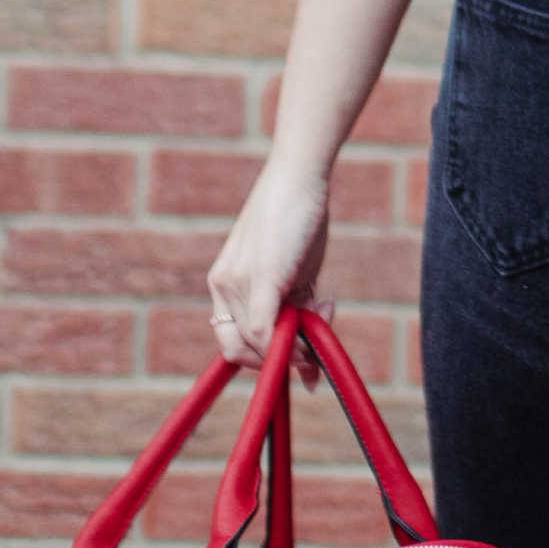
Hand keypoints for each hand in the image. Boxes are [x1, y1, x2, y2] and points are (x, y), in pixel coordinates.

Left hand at [206, 161, 333, 390]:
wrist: (299, 178)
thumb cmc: (299, 221)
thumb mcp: (294, 274)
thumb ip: (296, 313)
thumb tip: (311, 369)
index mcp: (223, 284)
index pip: (231, 343)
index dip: (262, 359)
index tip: (297, 358)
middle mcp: (222, 286)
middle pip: (240, 351)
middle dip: (280, 360)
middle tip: (315, 342)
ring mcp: (237, 283)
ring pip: (258, 345)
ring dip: (297, 348)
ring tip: (326, 311)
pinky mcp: (260, 278)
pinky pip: (264, 332)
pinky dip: (290, 345)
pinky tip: (318, 322)